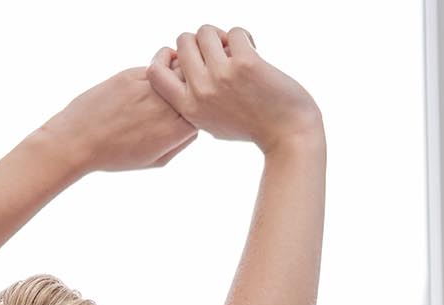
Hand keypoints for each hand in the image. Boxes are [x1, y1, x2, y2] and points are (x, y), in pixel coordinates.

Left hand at [40, 67, 198, 173]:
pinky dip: (155, 73)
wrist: (77, 141)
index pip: (204, 110)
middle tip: (181, 93)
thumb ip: (181, 142)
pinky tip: (141, 88)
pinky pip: (154, 68)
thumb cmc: (115, 155)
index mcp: (175, 131)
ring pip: (176, 71)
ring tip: (162, 89)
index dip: (200, 109)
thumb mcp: (155, 160)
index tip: (191, 111)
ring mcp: (148, 88)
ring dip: (175, 76)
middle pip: (194, 86)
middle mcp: (165, 107)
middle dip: (191, 87)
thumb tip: (195, 125)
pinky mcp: (130, 74)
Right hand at [148, 26, 321, 152]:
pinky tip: (254, 49)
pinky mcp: (245, 63)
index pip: (154, 72)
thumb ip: (194, 102)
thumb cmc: (252, 128)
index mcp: (188, 107)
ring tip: (236, 49)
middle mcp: (201, 91)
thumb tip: (183, 69)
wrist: (288, 133)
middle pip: (183, 42)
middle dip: (201, 40)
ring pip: (206, 31)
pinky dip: (244, 37)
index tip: (186, 57)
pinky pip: (235, 32)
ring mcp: (222, 76)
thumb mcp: (211, 123)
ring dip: (222, 35)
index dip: (168, 56)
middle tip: (220, 52)